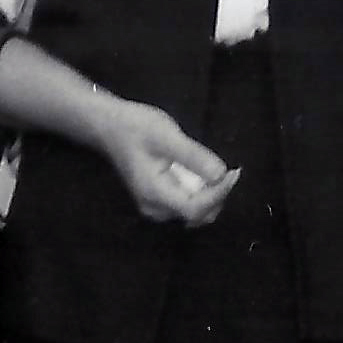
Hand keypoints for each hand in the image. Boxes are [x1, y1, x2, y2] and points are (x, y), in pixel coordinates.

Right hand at [101, 105, 238, 227]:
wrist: (109, 127)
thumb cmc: (136, 128)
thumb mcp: (167, 136)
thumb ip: (193, 157)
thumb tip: (220, 174)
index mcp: (155, 194)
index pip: (196, 209)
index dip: (219, 194)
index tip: (233, 172)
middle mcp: (155, 209)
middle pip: (198, 215)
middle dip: (216, 195)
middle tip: (226, 169)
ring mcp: (156, 208)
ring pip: (196, 213)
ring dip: (210, 195)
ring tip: (211, 168)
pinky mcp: (159, 202)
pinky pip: (187, 205)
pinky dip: (201, 193)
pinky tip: (200, 173)